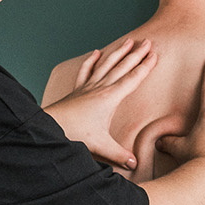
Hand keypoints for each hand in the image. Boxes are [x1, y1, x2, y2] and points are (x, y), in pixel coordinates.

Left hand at [42, 39, 155, 169]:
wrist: (49, 126)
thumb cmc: (75, 133)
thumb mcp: (101, 146)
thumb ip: (120, 154)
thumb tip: (135, 164)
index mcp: (110, 97)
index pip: (133, 78)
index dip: (145, 66)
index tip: (155, 54)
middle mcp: (101, 87)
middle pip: (123, 66)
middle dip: (137, 54)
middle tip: (148, 42)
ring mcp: (88, 86)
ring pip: (107, 64)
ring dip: (119, 52)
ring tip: (129, 40)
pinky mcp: (78, 89)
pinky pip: (86, 70)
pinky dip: (92, 60)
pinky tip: (96, 52)